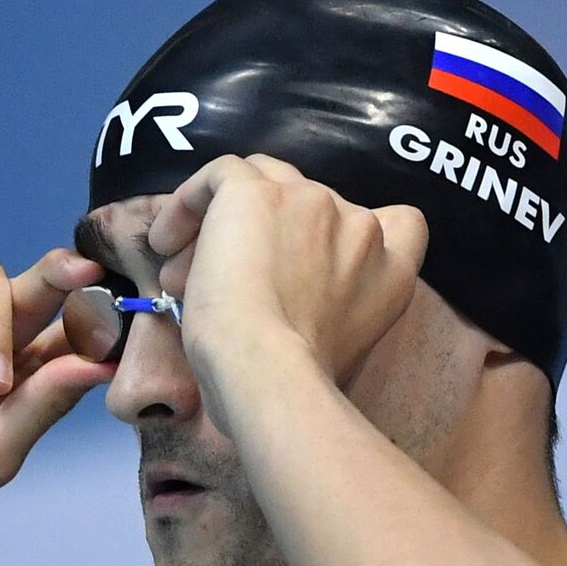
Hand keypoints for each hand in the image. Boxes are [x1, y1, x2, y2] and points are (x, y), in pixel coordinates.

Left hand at [146, 153, 428, 385]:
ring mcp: (312, 201)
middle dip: (267, 241)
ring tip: (187, 271)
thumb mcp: (339, 349)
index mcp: (393, 272)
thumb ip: (331, 312)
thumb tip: (279, 318)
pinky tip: (165, 243)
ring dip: (225, 225)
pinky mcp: (256, 193)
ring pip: (262, 182)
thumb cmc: (294, 390)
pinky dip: (189, 203)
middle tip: (224, 289)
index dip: (353, 235)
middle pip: (311, 204)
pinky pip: (219, 175)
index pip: (401, 223)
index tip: (312, 263)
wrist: (268, 373)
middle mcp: (361, 227)